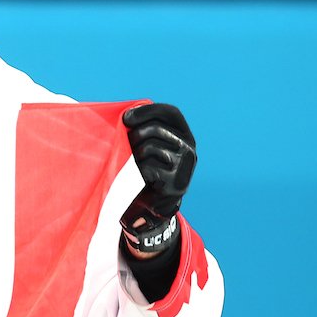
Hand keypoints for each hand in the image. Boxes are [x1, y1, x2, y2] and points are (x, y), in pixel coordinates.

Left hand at [120, 103, 195, 253]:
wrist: (152, 206)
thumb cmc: (146, 170)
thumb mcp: (150, 145)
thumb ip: (145, 128)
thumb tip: (127, 115)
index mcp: (185, 135)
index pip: (170, 112)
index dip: (147, 111)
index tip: (126, 117)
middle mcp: (190, 148)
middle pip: (155, 129)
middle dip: (135, 136)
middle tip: (130, 147)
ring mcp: (185, 166)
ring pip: (149, 147)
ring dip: (136, 156)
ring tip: (138, 165)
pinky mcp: (175, 182)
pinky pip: (148, 167)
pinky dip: (139, 171)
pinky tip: (144, 178)